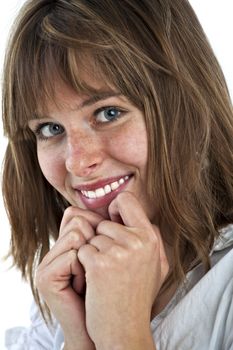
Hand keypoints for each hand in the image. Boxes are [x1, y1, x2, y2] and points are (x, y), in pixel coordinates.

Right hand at [36, 206, 102, 349]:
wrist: (104, 328)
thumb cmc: (112, 291)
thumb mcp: (113, 257)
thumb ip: (111, 232)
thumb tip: (121, 202)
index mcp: (66, 243)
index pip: (79, 213)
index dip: (98, 228)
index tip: (106, 254)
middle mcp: (54, 249)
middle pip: (79, 219)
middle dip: (97, 244)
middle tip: (98, 271)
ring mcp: (47, 262)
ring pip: (78, 233)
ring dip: (92, 258)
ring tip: (91, 279)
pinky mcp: (45, 277)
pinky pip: (74, 255)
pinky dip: (85, 271)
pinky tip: (83, 288)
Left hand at [78, 192, 168, 349]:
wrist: (125, 330)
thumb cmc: (138, 296)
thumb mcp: (157, 265)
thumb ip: (152, 238)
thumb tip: (142, 216)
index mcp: (150, 238)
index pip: (126, 200)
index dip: (115, 208)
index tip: (112, 223)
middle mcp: (137, 241)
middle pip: (104, 222)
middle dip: (102, 239)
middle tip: (111, 264)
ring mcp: (118, 252)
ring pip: (92, 237)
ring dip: (93, 253)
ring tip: (105, 275)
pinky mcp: (99, 264)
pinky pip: (82, 249)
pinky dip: (83, 264)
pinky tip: (94, 280)